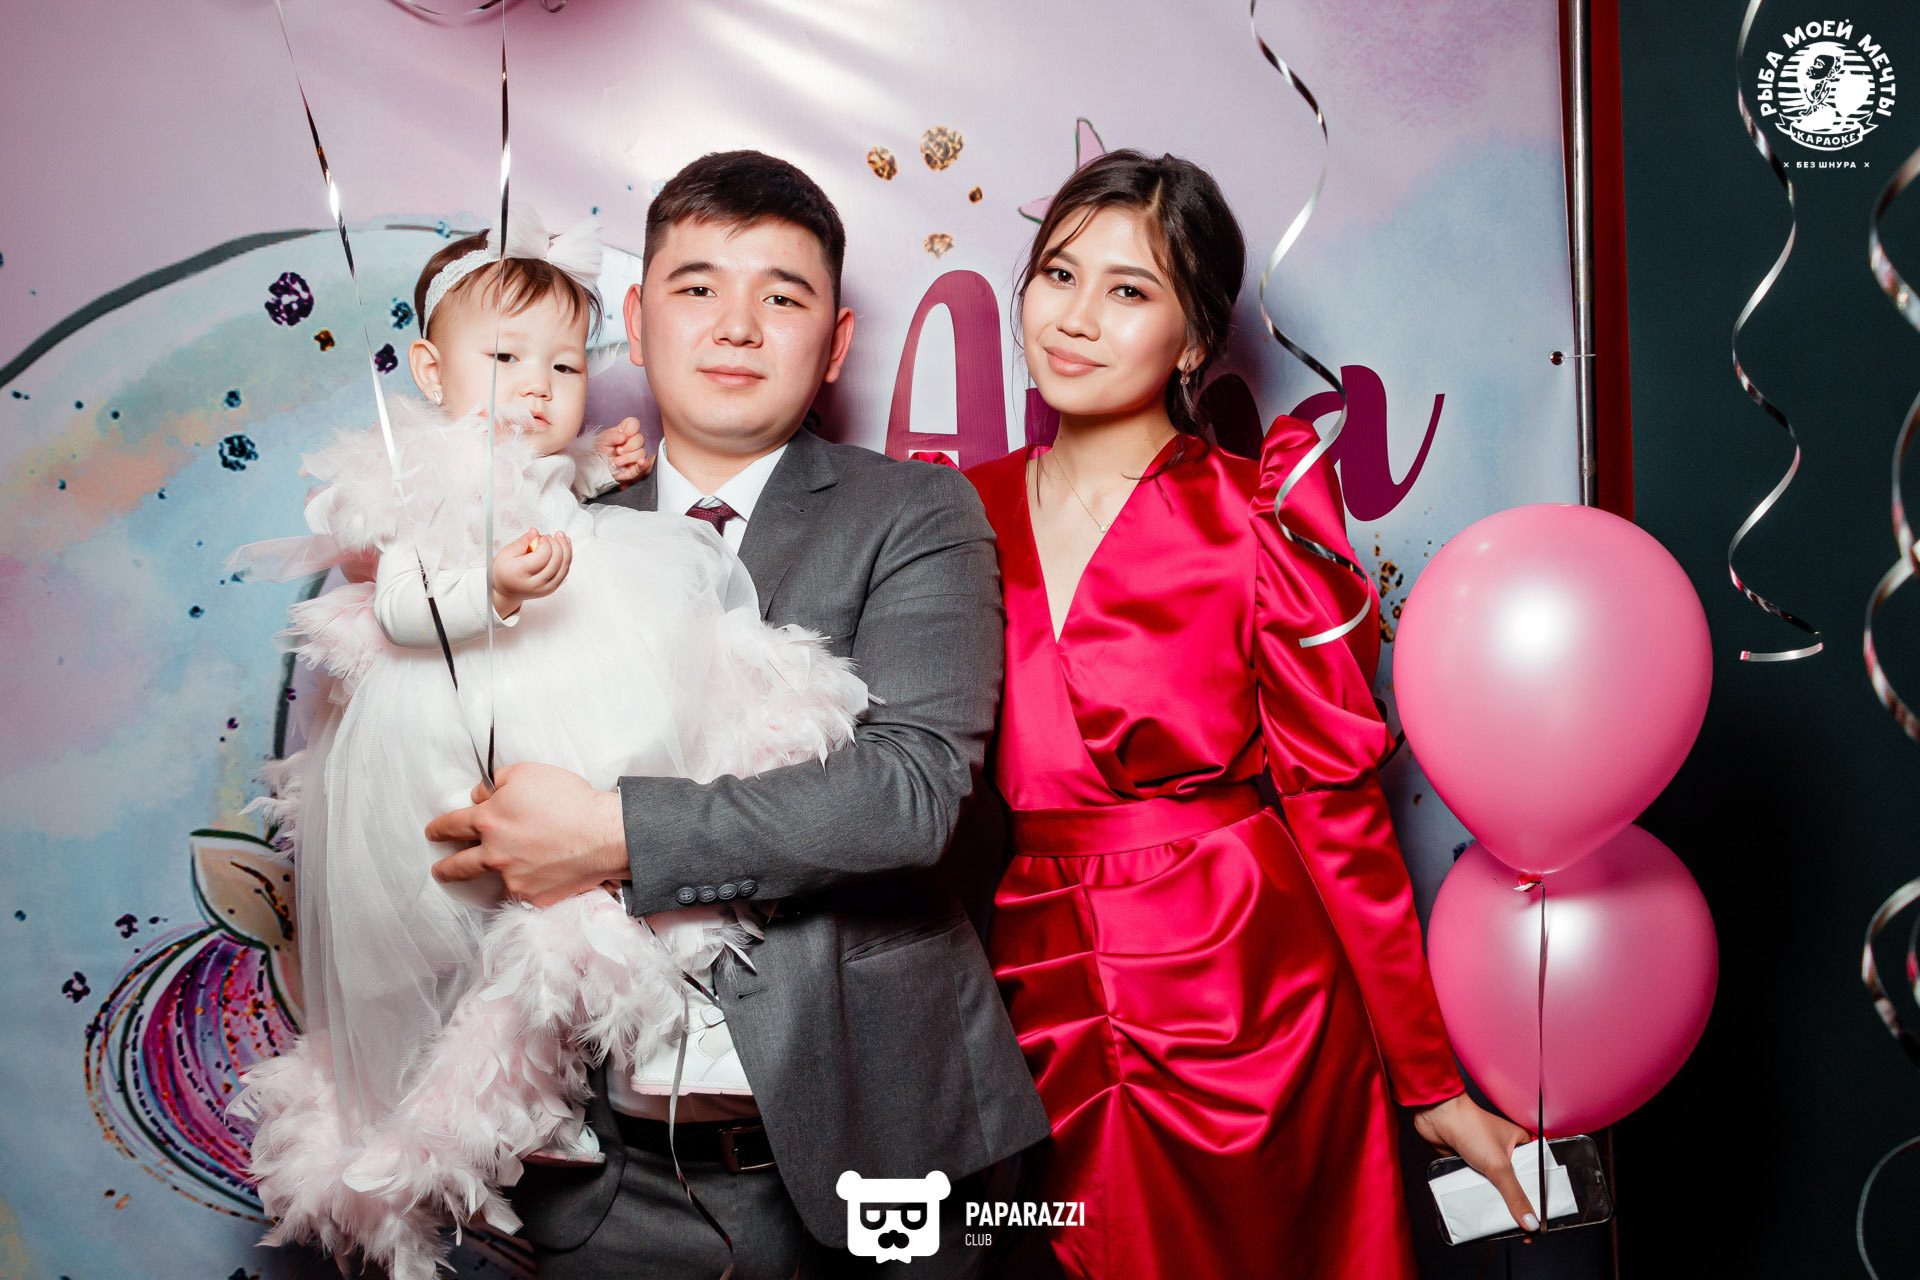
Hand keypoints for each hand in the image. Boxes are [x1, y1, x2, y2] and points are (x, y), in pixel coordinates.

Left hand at [425, 762, 628, 905]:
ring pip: (494, 878)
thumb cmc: (569, 799)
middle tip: (439, 870)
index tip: (433, 832)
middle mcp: (494, 854)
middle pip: (457, 866)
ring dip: (491, 875)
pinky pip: (524, 890)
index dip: (439, 828)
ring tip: (502, 872)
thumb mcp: (527, 772)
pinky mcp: (533, 897)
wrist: (603, 834)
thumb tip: (479, 797)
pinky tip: (544, 873)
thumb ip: (495, 782)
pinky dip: (529, 882)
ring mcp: (513, 879)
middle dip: (444, 868)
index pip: (451, 825)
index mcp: (488, 822)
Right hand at [491, 527, 571, 618]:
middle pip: (556, 562)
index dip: (546, 543)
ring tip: (561, 537)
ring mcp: (546, 588)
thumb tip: (535, 532)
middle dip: (557, 544)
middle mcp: (535, 584)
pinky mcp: (552, 588)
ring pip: (563, 567)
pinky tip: (565, 547)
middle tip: (552, 535)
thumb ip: (521, 542)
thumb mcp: (506, 554)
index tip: (542, 537)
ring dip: (566, 549)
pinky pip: (564, 572)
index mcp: (521, 573)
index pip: (542, 557)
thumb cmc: (504, 572)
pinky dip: (567, 558)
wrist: (506, 591)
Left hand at [595, 417, 652, 485]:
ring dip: (629, 457)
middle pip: (640, 439)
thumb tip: (623, 437)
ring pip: (642, 453)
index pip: (634, 424)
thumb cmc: (598, 451)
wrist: (595, 466)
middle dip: (629, 446)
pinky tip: (640, 463)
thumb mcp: (601, 440)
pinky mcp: (636, 468)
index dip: (631, 429)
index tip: (623, 436)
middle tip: (617, 451)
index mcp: (624, 432)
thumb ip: (612, 436)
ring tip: (617, 462)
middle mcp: (632, 442)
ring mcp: (635, 455)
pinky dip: (644, 464)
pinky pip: (646, 466)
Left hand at [1413, 1092, 1541, 1233]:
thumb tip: (1530, 1220)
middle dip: (1516, 1202)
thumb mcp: (1499, 1165)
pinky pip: (1479, 1185)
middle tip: (1520, 1224)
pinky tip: (1480, 1206)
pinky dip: (1478, 1194)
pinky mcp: (1470, 1164)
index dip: (1540, 1197)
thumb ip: (1514, 1195)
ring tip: (1499, 1218)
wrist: (1437, 1117)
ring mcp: (1487, 1158)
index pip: (1538, 1176)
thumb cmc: (1471, 1126)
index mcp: (1522, 1145)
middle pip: (1517, 1184)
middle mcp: (1506, 1151)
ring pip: (1496, 1186)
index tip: (1540, 1219)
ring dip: (1495, 1199)